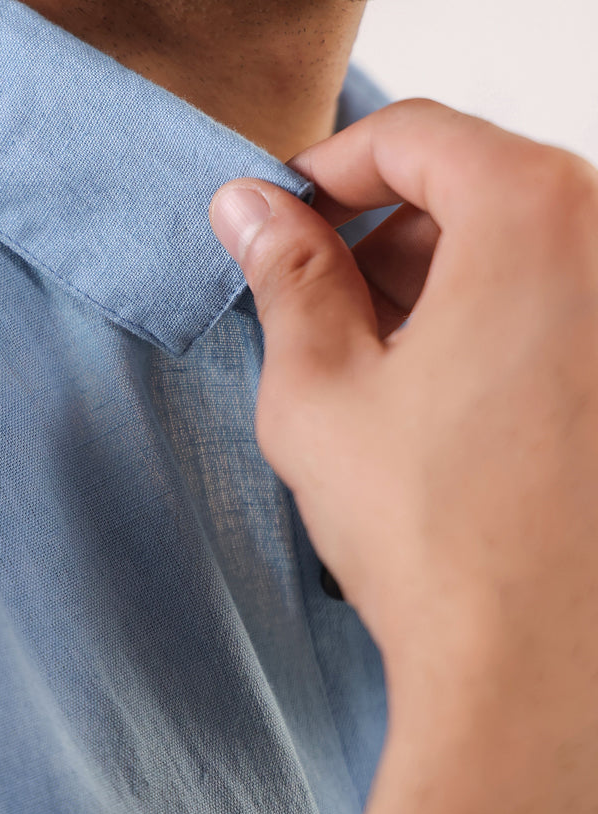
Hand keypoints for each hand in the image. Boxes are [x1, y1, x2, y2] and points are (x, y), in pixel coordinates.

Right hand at [209, 99, 597, 730]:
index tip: (277, 224)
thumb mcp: (321, 388)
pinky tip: (449, 407)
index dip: (325, 172)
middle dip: (382, 237)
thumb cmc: (435, 533)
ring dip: (441, 286)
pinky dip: (501, 328)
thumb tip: (248, 207)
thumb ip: (284, 274)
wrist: (539, 677)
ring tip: (378, 374)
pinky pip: (567, 309)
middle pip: (478, 187)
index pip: (413, 136)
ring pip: (527, 251)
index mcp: (538, 213)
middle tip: (313, 307)